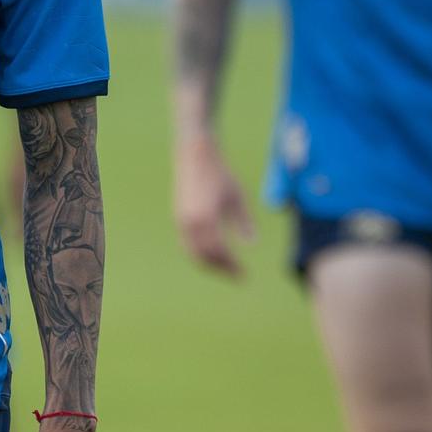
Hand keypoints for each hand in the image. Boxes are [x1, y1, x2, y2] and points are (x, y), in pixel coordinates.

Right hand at [174, 135, 255, 275]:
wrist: (195, 155)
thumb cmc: (221, 174)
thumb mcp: (238, 197)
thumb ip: (245, 222)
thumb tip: (252, 245)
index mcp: (207, 218)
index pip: (220, 251)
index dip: (231, 266)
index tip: (244, 275)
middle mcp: (191, 223)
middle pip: (205, 257)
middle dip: (221, 269)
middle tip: (238, 276)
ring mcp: (182, 222)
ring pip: (194, 253)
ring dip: (210, 265)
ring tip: (227, 269)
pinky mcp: (178, 219)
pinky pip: (187, 245)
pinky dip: (200, 255)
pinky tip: (214, 256)